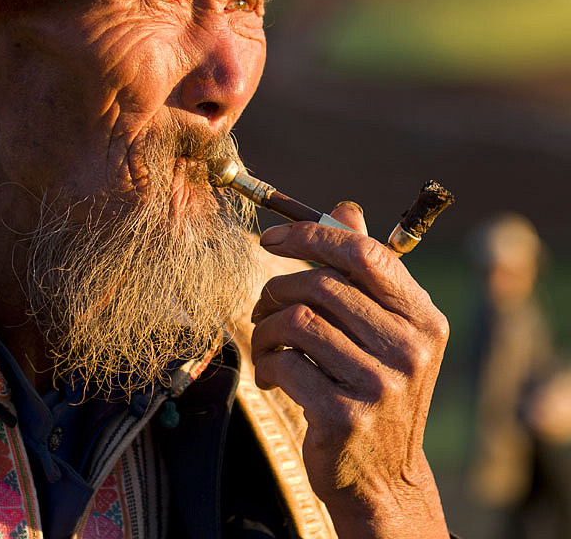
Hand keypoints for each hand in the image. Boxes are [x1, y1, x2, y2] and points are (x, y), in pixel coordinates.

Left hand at [252, 202, 449, 538]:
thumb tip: (345, 208)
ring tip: (265, 343)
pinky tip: (273, 376)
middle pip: (321, 284)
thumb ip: (365, 270)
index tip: (270, 239)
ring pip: (297, 321)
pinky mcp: (345, 416)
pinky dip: (266, 363)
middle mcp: (410, 349)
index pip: (363, 253)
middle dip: (277, 289)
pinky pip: (285, 363)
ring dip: (265, 328)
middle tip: (262, 307)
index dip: (311, 235)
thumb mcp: (384, 329)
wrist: (382, 477)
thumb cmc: (374, 389)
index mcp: (423, 318)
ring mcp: (380, 385)